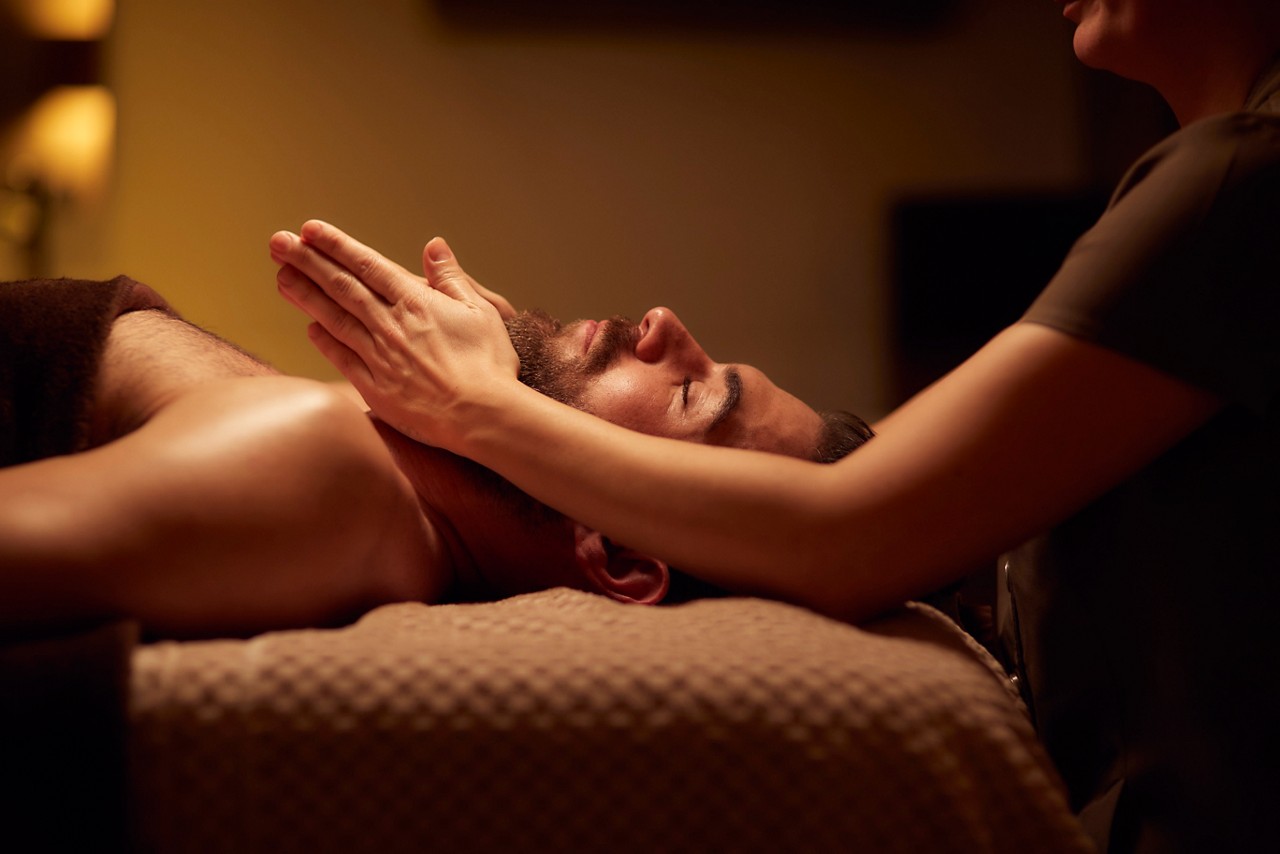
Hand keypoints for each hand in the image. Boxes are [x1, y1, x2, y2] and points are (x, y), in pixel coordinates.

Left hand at [269, 220, 520, 448]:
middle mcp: (390, 325)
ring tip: (281, 276)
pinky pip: (342, 359)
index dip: (336, 245)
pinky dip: (324, 341)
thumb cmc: (489, 364)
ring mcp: (379, 357)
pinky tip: (309, 327)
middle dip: (307, 261)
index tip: (310, 229)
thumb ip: (451, 277)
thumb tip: (433, 245)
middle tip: (279, 242)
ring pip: (334, 318)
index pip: (367, 265)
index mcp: (416, 302)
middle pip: (341, 286)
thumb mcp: (481, 310)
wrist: (481, 416)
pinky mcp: (376, 388)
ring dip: (305, 295)